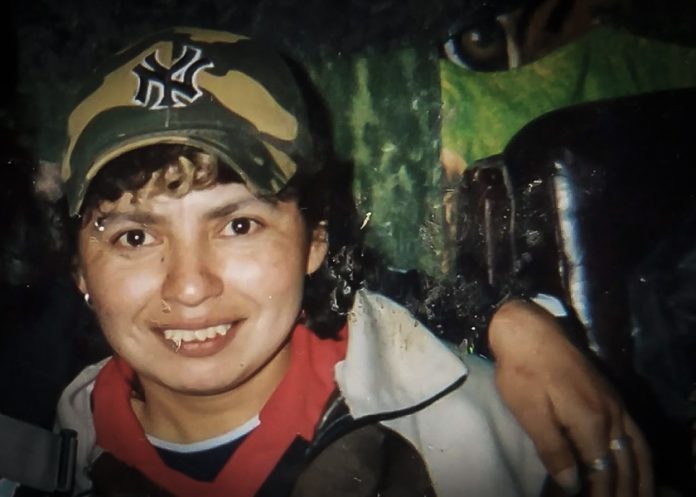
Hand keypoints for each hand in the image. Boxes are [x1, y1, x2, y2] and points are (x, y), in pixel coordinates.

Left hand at [488, 299, 653, 496]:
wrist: (530, 330)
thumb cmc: (523, 372)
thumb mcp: (529, 412)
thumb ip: (553, 449)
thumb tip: (572, 483)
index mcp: (590, 422)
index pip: (602, 472)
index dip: (598, 495)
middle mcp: (611, 415)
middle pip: (625, 465)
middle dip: (623, 492)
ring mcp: (614, 404)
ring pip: (638, 450)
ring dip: (640, 478)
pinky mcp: (611, 396)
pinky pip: (636, 433)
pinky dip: (641, 455)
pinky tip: (636, 464)